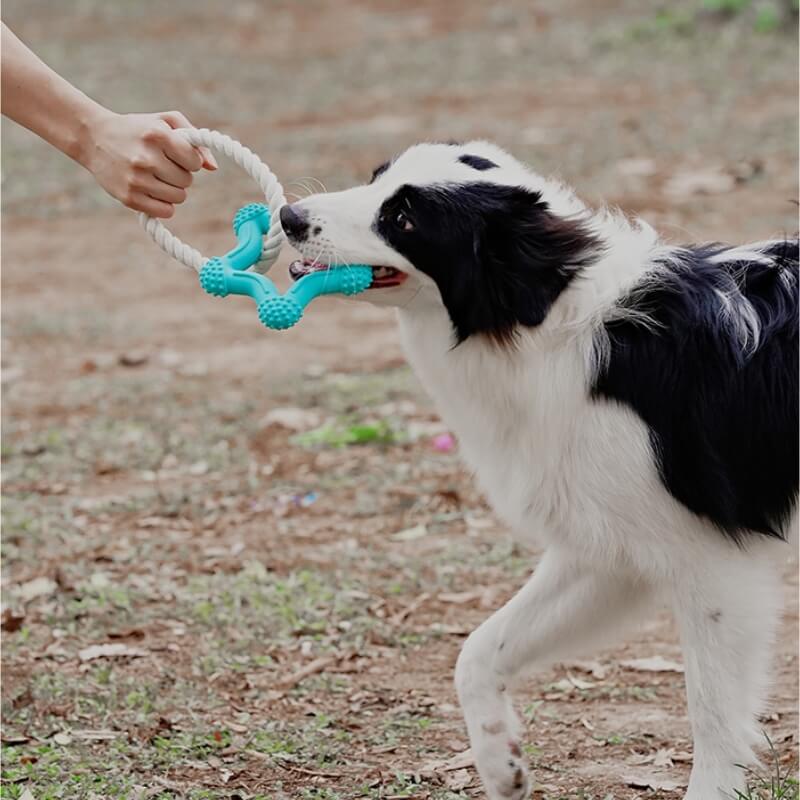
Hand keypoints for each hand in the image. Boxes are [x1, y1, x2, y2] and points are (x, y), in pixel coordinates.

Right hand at [79, 109, 217, 217]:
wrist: (93, 138)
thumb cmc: (137, 130)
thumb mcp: (164, 122)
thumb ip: (195, 138)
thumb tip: (213, 167)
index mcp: (156, 135)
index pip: (194, 161)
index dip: (190, 160)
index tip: (178, 156)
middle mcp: (145, 157)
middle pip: (187, 181)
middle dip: (180, 174)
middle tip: (163, 165)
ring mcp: (136, 179)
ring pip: (179, 197)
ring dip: (173, 189)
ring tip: (156, 176)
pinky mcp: (129, 198)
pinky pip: (166, 212)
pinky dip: (164, 204)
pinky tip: (152, 191)